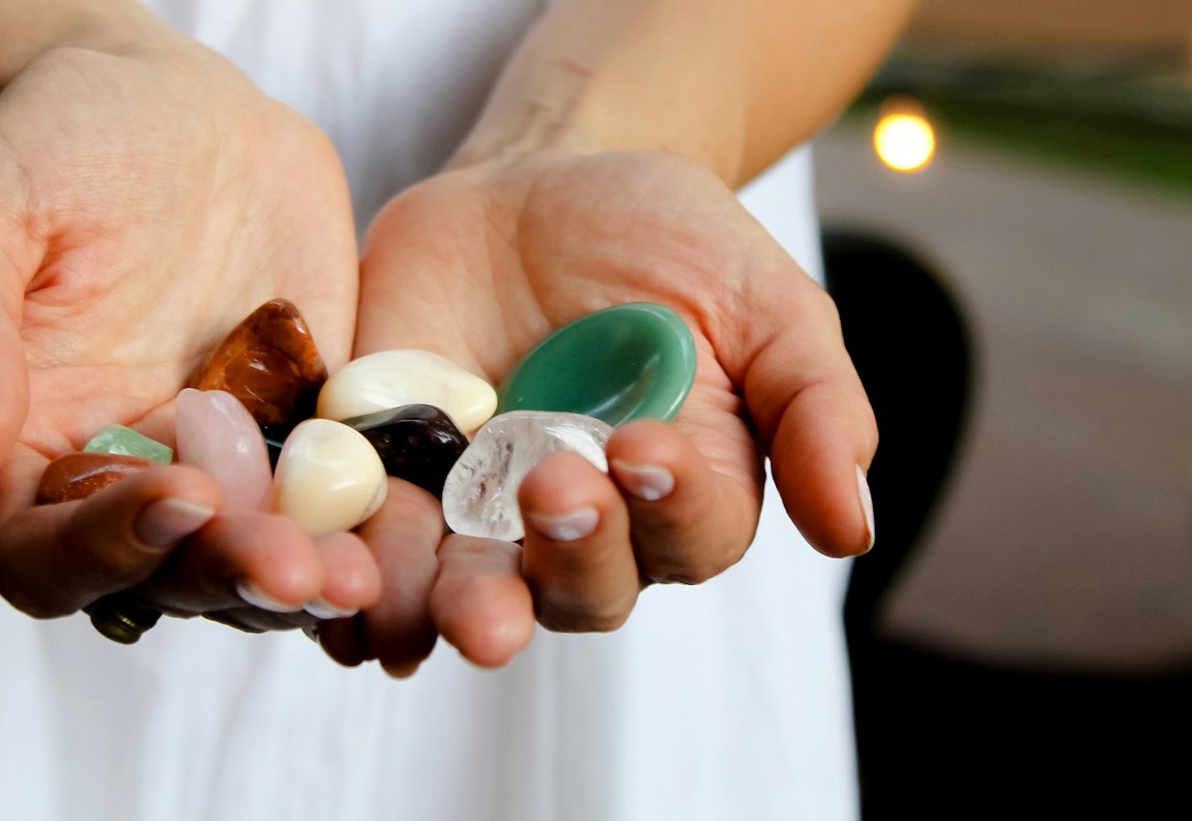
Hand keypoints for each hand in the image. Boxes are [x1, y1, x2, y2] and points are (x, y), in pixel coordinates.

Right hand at [0, 42, 379, 629]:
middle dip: (228, 577)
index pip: (43, 555)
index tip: (179, 495)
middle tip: (295, 566)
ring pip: (258, 561)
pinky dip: (369, 520)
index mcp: (27, 452)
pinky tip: (407, 518)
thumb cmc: (50, 146)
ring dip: (304, 576)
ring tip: (358, 573)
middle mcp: (125, 479)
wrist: (171, 105)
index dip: (102, 550)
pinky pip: (339, 498)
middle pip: (166, 578)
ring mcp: (226, 466)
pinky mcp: (307, 433)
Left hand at [340, 149, 877, 668]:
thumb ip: (814, 408)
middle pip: (577, 592)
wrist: (541, 178)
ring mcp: (475, 513)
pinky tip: (339, 576)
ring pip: (466, 595)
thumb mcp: (766, 302)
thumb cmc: (670, 240)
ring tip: (443, 593)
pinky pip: (368, 546)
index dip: (669, 509)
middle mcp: (578, 531)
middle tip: (556, 488)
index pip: (685, 540)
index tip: (646, 447)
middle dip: (567, 557)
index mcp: (678, 500)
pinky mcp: (386, 478)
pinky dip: (353, 570)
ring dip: (452, 604)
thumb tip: (851, 530)